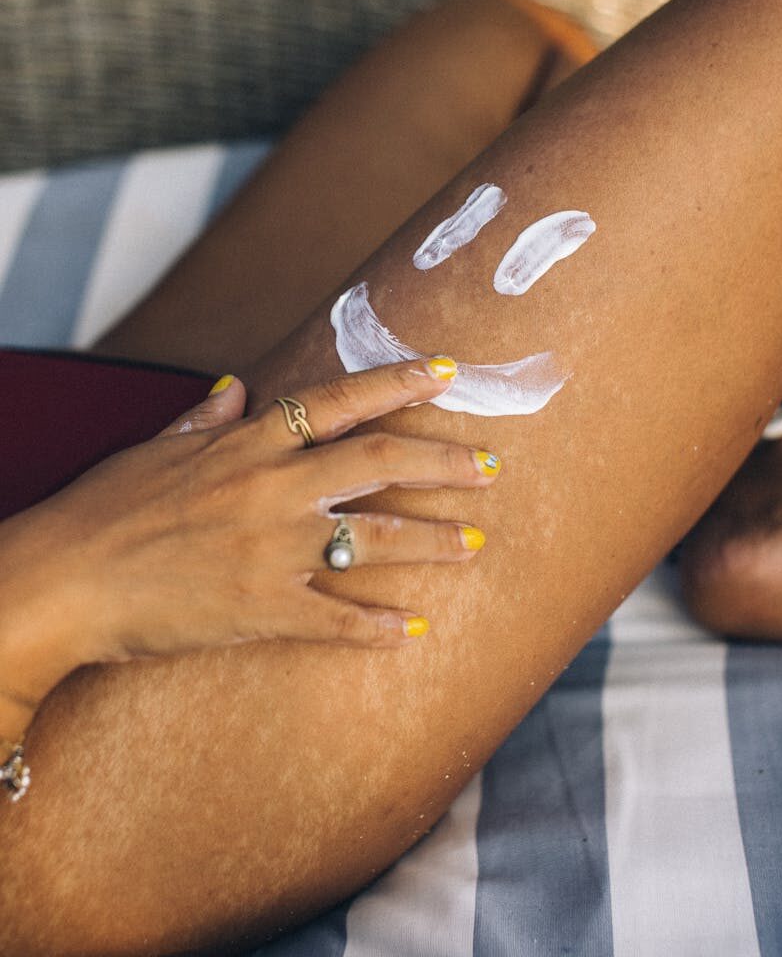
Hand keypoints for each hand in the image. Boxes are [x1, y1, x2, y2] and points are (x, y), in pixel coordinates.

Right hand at [9, 358, 499, 687]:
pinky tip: (412, 633)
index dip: (400, 382)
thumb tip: (235, 387)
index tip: (448, 372)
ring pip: (374, 540)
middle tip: (491, 468)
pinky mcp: (264, 610)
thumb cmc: (103, 509)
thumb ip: (204, 417)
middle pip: (381, 462)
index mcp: (247, 442)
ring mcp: (273, 551)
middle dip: (445, 462)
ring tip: (473, 544)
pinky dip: (378, 629)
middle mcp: (272, 488)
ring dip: (432, 541)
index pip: (341, 400)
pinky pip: (337, 621)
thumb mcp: (153, 448)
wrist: (65, 580)